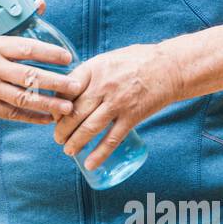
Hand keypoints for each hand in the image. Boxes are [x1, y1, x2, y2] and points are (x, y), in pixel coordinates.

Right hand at [0, 0, 79, 122]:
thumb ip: (16, 22)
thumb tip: (42, 3)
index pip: (27, 48)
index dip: (50, 53)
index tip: (69, 58)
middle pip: (29, 76)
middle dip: (56, 82)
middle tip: (76, 85)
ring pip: (23, 98)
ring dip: (48, 103)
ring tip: (68, 107)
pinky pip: (13, 113)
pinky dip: (32, 116)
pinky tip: (48, 118)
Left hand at [53, 42, 181, 168]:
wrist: (169, 67)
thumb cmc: (136, 61)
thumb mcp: (107, 59)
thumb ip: (89, 74)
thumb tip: (68, 89)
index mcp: (94, 69)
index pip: (66, 90)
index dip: (56, 106)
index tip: (53, 115)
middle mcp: (103, 86)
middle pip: (74, 112)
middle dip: (61, 129)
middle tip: (57, 137)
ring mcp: (118, 103)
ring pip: (89, 128)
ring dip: (74, 142)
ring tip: (67, 150)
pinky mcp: (132, 117)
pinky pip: (112, 139)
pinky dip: (99, 154)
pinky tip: (89, 164)